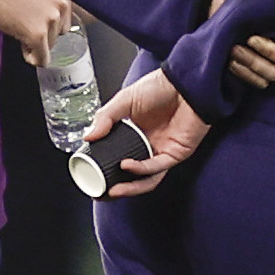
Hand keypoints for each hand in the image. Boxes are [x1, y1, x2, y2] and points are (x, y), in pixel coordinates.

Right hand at [0, 0, 76, 65]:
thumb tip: (43, 6)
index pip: (63, 21)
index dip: (46, 25)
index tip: (33, 24)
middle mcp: (60, 8)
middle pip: (56, 34)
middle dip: (41, 34)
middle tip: (22, 28)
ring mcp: (50, 22)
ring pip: (49, 46)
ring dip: (35, 44)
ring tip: (18, 33)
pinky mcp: (37, 35)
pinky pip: (41, 58)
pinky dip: (33, 58)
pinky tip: (23, 50)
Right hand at [83, 68, 209, 197]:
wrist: (186, 81)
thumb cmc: (161, 86)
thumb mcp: (125, 100)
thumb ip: (106, 118)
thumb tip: (88, 137)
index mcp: (136, 135)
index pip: (119, 160)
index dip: (106, 171)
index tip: (89, 178)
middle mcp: (150, 147)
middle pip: (133, 176)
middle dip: (117, 189)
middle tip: (99, 193)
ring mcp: (163, 152)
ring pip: (147, 178)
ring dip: (130, 188)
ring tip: (112, 191)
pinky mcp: (177, 153)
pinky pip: (158, 167)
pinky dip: (142, 169)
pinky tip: (127, 166)